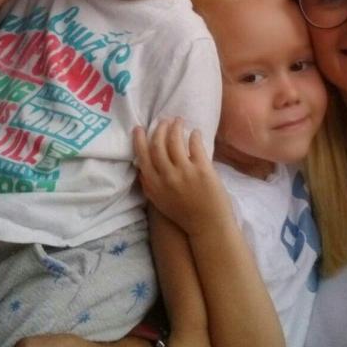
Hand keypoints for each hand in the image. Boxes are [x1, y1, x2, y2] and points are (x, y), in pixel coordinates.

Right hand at [134, 119, 232, 235]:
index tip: (139, 128)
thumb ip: (150, 186)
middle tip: (163, 121)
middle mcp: (167, 177)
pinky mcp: (202, 170)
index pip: (143, 157)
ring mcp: (184, 172)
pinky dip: (194, 136)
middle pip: (158, 145)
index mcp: (154, 185)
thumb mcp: (160, 202)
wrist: (207, 226)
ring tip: (178, 120)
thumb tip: (141, 168)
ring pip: (175, 141)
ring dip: (175, 127)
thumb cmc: (184, 215)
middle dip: (159, 129)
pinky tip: (195, 132)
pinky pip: (195, 145)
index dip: (139, 140)